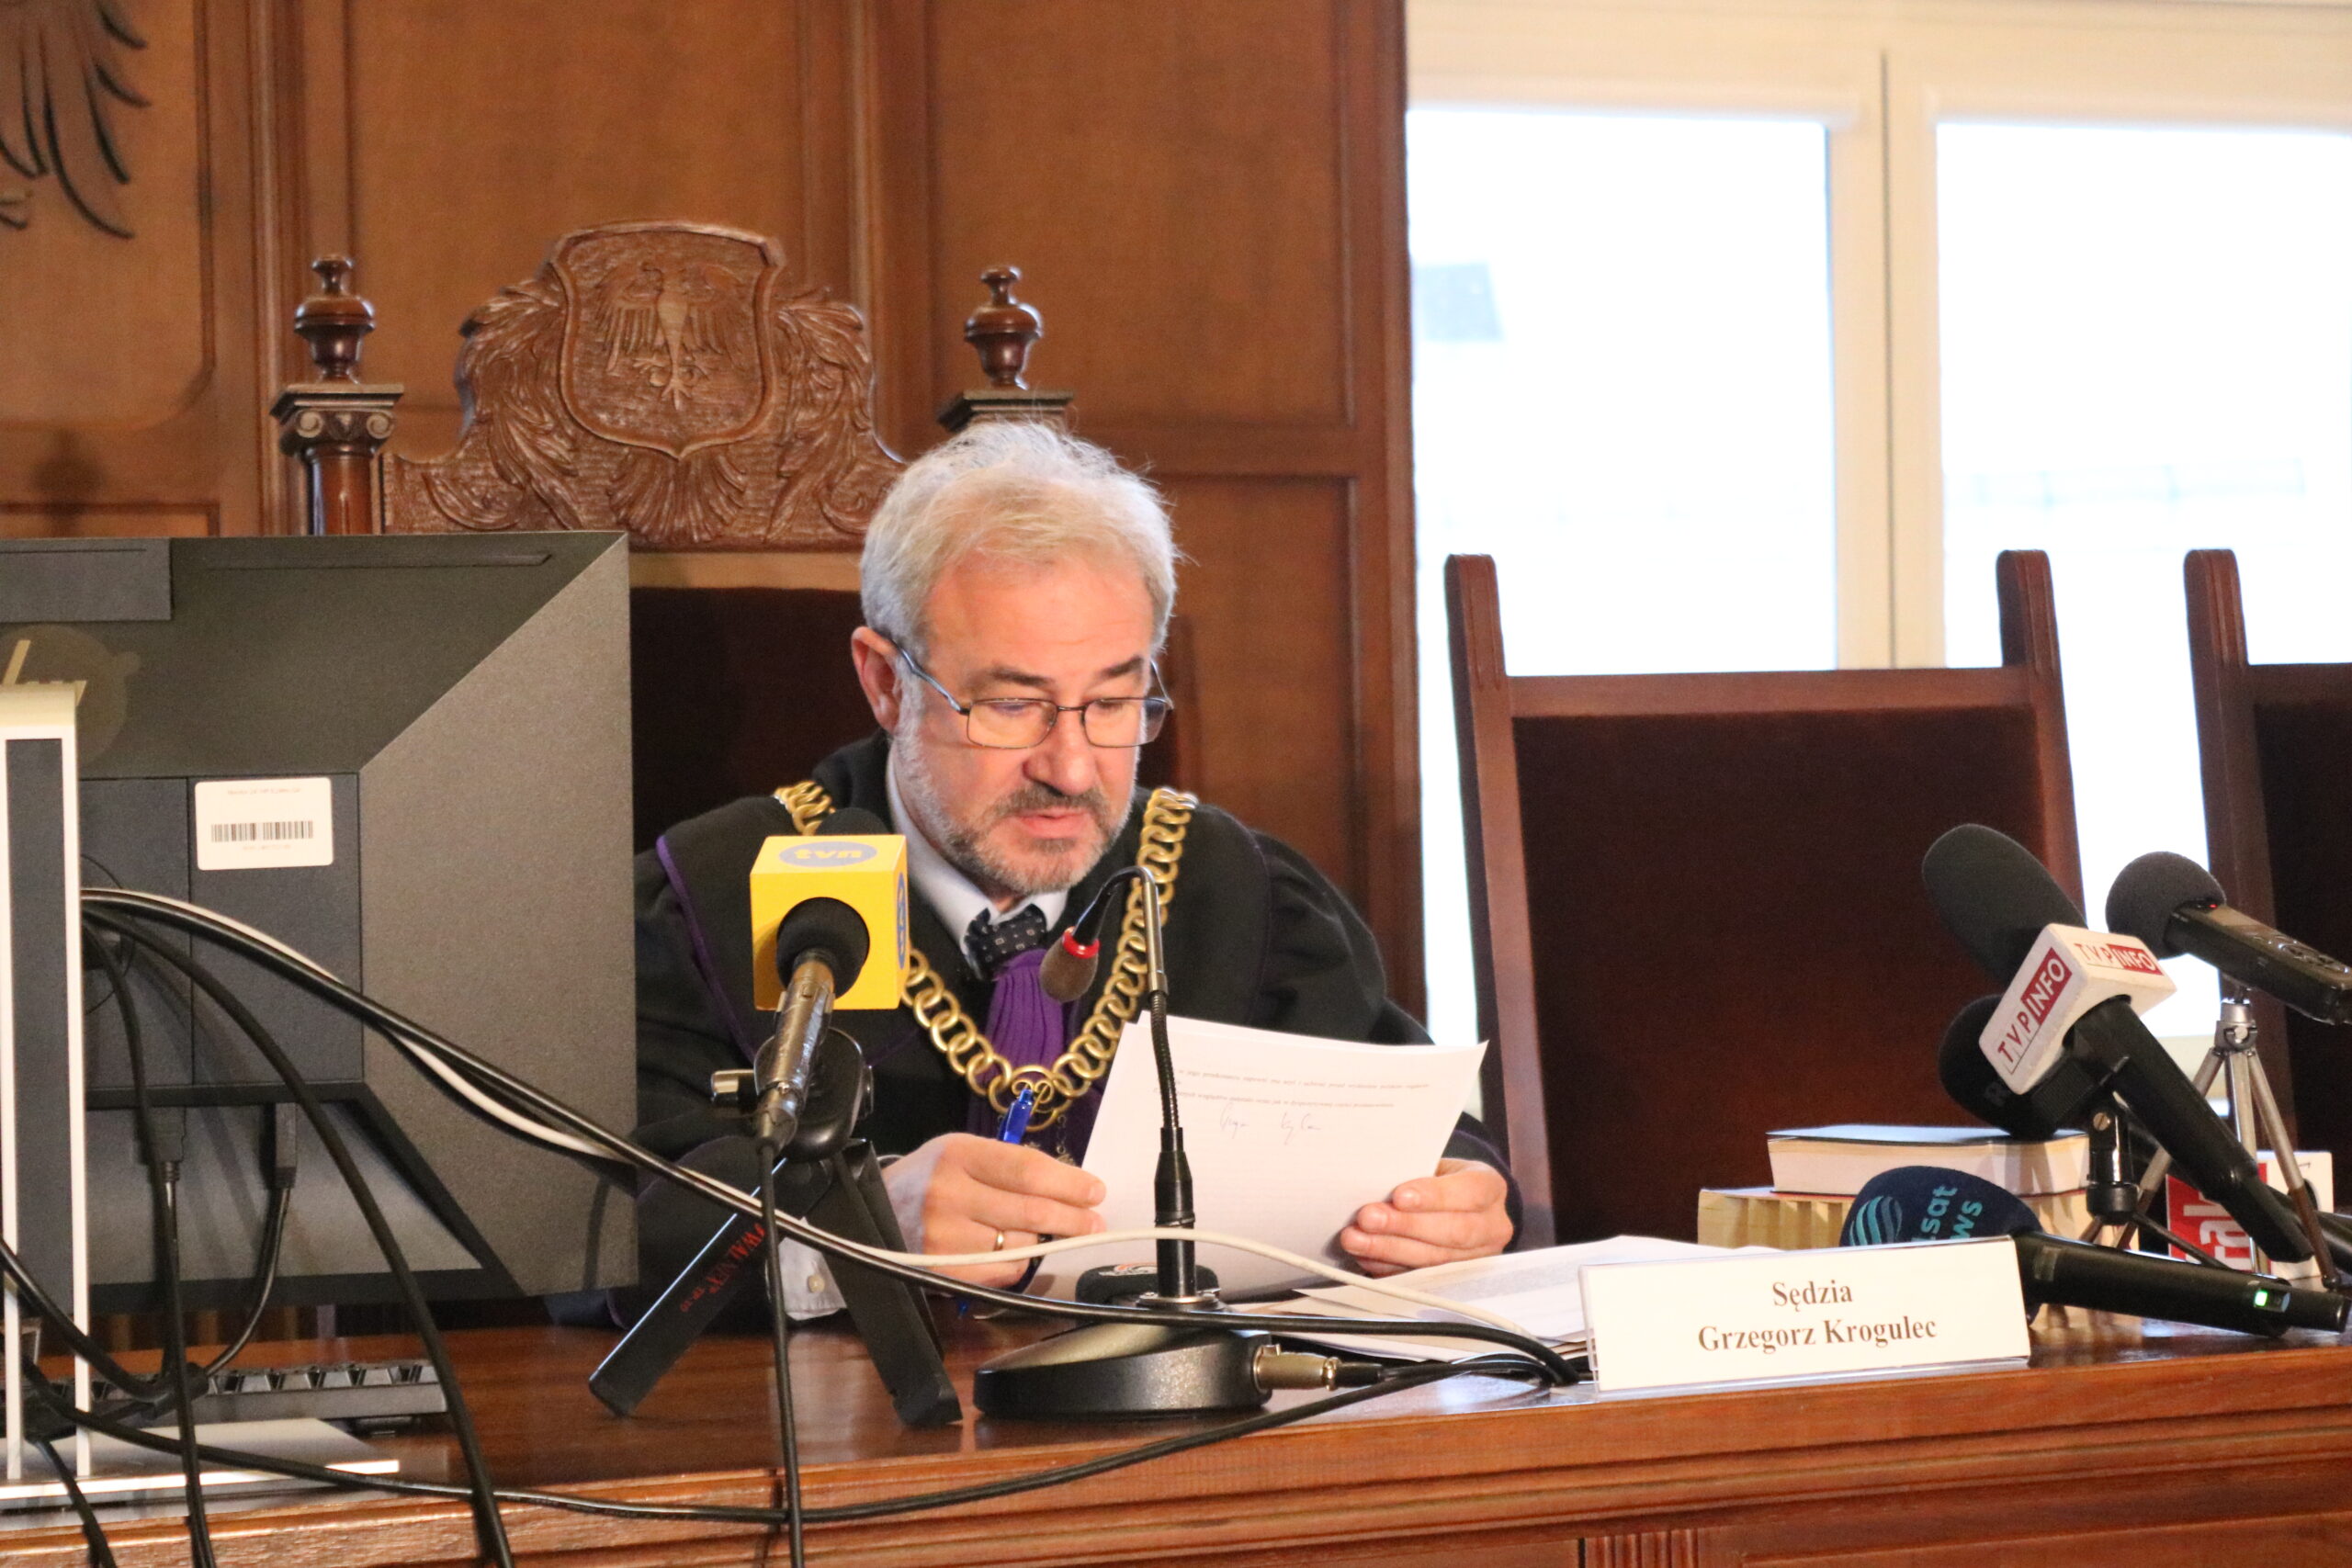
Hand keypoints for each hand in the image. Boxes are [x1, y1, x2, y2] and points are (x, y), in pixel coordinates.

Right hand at [883, 1133, 1105, 1285]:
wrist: (869, 1216)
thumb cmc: (928, 1182)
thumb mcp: (960, 1155)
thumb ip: (1009, 1167)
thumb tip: (1071, 1187)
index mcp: (956, 1154)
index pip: (1027, 1169)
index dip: (1068, 1183)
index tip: (1095, 1191)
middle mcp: (948, 1194)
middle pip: (1032, 1210)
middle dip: (1073, 1218)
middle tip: (1094, 1222)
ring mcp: (945, 1238)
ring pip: (1022, 1245)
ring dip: (1041, 1241)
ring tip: (1037, 1233)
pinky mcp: (944, 1272)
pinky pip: (1005, 1272)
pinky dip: (1017, 1264)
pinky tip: (1008, 1252)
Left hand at [1338, 1158, 1512, 1276]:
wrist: (1454, 1205)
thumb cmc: (1441, 1180)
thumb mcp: (1437, 1166)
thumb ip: (1416, 1173)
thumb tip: (1376, 1180)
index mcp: (1490, 1188)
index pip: (1469, 1193)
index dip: (1434, 1196)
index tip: (1399, 1196)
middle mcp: (1491, 1227)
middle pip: (1452, 1232)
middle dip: (1405, 1226)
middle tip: (1368, 1218)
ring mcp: (1476, 1258)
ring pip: (1434, 1259)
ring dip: (1390, 1250)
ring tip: (1356, 1239)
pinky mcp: (1455, 1279)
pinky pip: (1420, 1278)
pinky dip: (1388, 1267)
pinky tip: (1366, 1256)